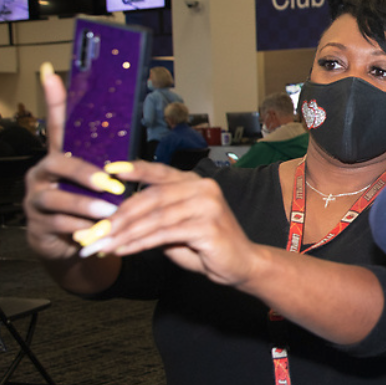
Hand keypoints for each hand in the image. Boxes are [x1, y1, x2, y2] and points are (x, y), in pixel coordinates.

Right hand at [25, 64, 122, 260]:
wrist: (73, 244)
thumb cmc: (89, 204)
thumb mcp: (97, 181)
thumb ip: (107, 158)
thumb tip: (130, 131)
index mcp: (60, 157)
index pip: (57, 124)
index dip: (55, 100)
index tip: (51, 73)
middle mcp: (43, 174)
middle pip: (58, 164)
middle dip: (84, 174)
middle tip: (109, 184)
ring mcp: (37, 200)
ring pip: (57, 199)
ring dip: (85, 205)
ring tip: (108, 212)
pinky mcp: (39, 226)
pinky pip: (59, 225)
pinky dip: (80, 228)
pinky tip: (96, 230)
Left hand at [93, 161, 259, 286]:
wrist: (242, 265)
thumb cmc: (207, 247)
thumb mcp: (175, 230)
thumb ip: (152, 220)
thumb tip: (113, 223)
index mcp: (195, 183)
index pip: (160, 171)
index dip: (134, 169)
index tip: (108, 169)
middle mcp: (203, 188)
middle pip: (152, 197)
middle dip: (119, 215)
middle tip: (94, 230)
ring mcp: (208, 205)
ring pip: (156, 216)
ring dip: (125, 232)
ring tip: (102, 244)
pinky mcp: (208, 226)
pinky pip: (165, 233)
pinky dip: (140, 242)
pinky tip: (123, 250)